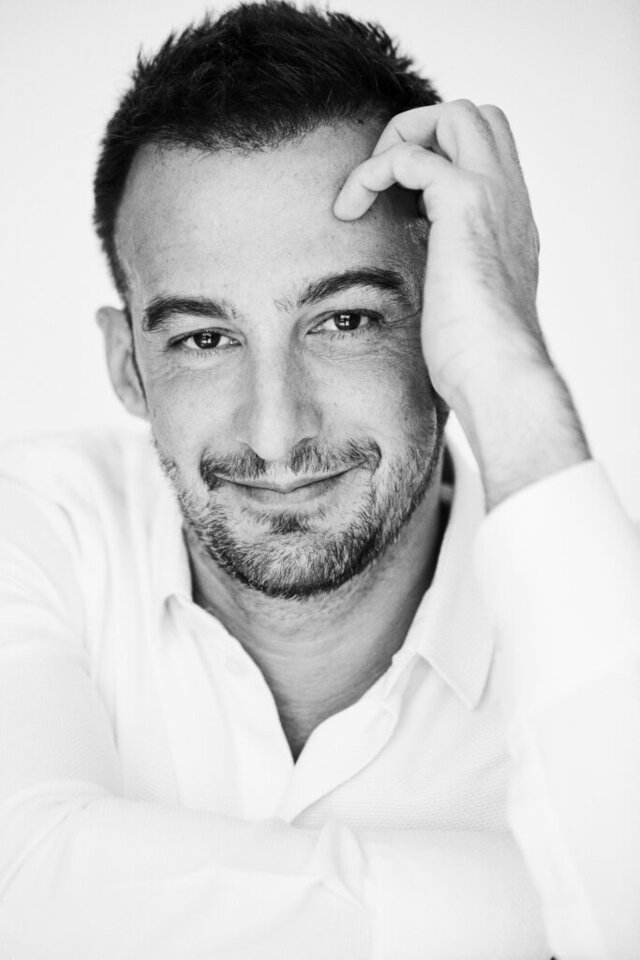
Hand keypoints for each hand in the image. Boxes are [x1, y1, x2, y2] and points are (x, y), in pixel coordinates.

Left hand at [334, 101, 589, 508]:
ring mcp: (493, 197)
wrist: (499, 376)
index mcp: (509, 222)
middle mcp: (509, 200)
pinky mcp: (465, 205)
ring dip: (398, 140)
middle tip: (383, 186)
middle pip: (476, 118)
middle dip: (420, 133)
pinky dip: (371, 172)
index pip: (485, 154)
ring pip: (455, 114)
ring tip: (364, 194)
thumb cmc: (476, 361)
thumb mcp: (460, 306)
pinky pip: (410, 155)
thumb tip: (418, 279)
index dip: (438, 159)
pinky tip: (349, 211)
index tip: (398, 205)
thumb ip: (448, 275)